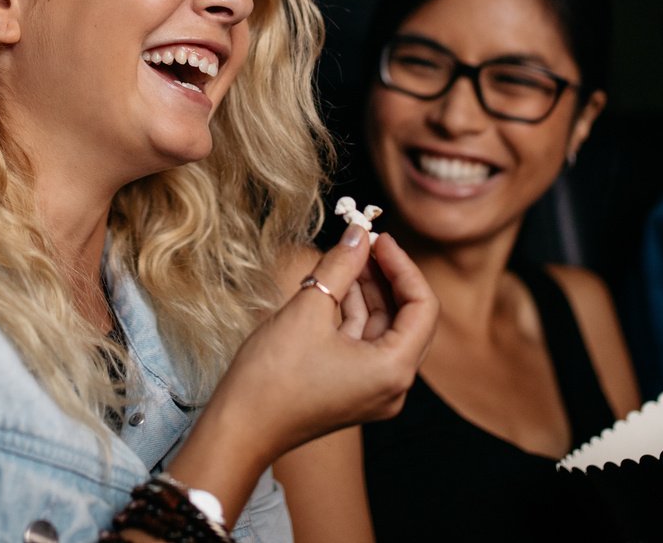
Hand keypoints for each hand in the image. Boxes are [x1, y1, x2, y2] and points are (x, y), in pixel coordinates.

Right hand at [165, 224, 437, 520]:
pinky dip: (352, 313)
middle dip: (386, 276)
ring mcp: (372, 391)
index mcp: (394, 370)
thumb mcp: (308, 309)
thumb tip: (359, 233)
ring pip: (382, 329)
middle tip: (363, 241)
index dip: (403, 266)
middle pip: (406, 319)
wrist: (240, 429)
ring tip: (344, 256)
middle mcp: (393, 386)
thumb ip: (340, 266)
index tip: (380, 239)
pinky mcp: (352, 390)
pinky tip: (333, 285)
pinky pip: (363, 344)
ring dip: (367, 292)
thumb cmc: (272, 377)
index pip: (423, 307)